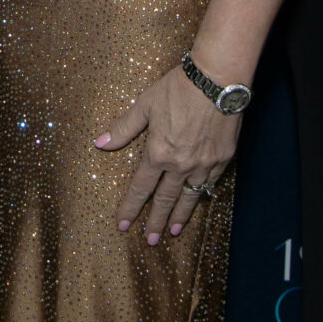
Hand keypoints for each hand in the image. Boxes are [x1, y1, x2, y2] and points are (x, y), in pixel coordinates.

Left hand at [97, 66, 240, 244]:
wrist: (217, 80)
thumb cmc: (178, 88)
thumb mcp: (145, 105)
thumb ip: (123, 128)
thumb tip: (100, 143)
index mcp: (158, 153)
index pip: (140, 188)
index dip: (130, 208)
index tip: (122, 224)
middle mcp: (180, 165)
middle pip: (165, 200)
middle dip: (155, 221)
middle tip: (149, 241)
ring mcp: (203, 164)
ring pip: (189, 197)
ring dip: (180, 217)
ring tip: (172, 232)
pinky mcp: (222, 159)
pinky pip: (209, 184)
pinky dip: (202, 195)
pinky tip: (197, 202)